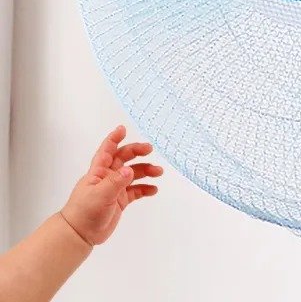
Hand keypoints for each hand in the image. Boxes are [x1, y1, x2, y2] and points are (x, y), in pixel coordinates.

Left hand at [60, 125, 163, 245]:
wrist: (79, 234)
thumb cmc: (85, 211)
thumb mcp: (100, 195)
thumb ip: (116, 182)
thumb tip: (130, 169)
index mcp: (99, 171)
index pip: (107, 150)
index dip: (114, 138)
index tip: (123, 128)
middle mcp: (108, 176)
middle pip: (125, 158)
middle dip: (137, 152)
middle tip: (150, 150)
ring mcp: (115, 188)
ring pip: (133, 174)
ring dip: (146, 171)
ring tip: (158, 172)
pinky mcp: (120, 200)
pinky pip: (136, 190)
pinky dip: (145, 189)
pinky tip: (153, 190)